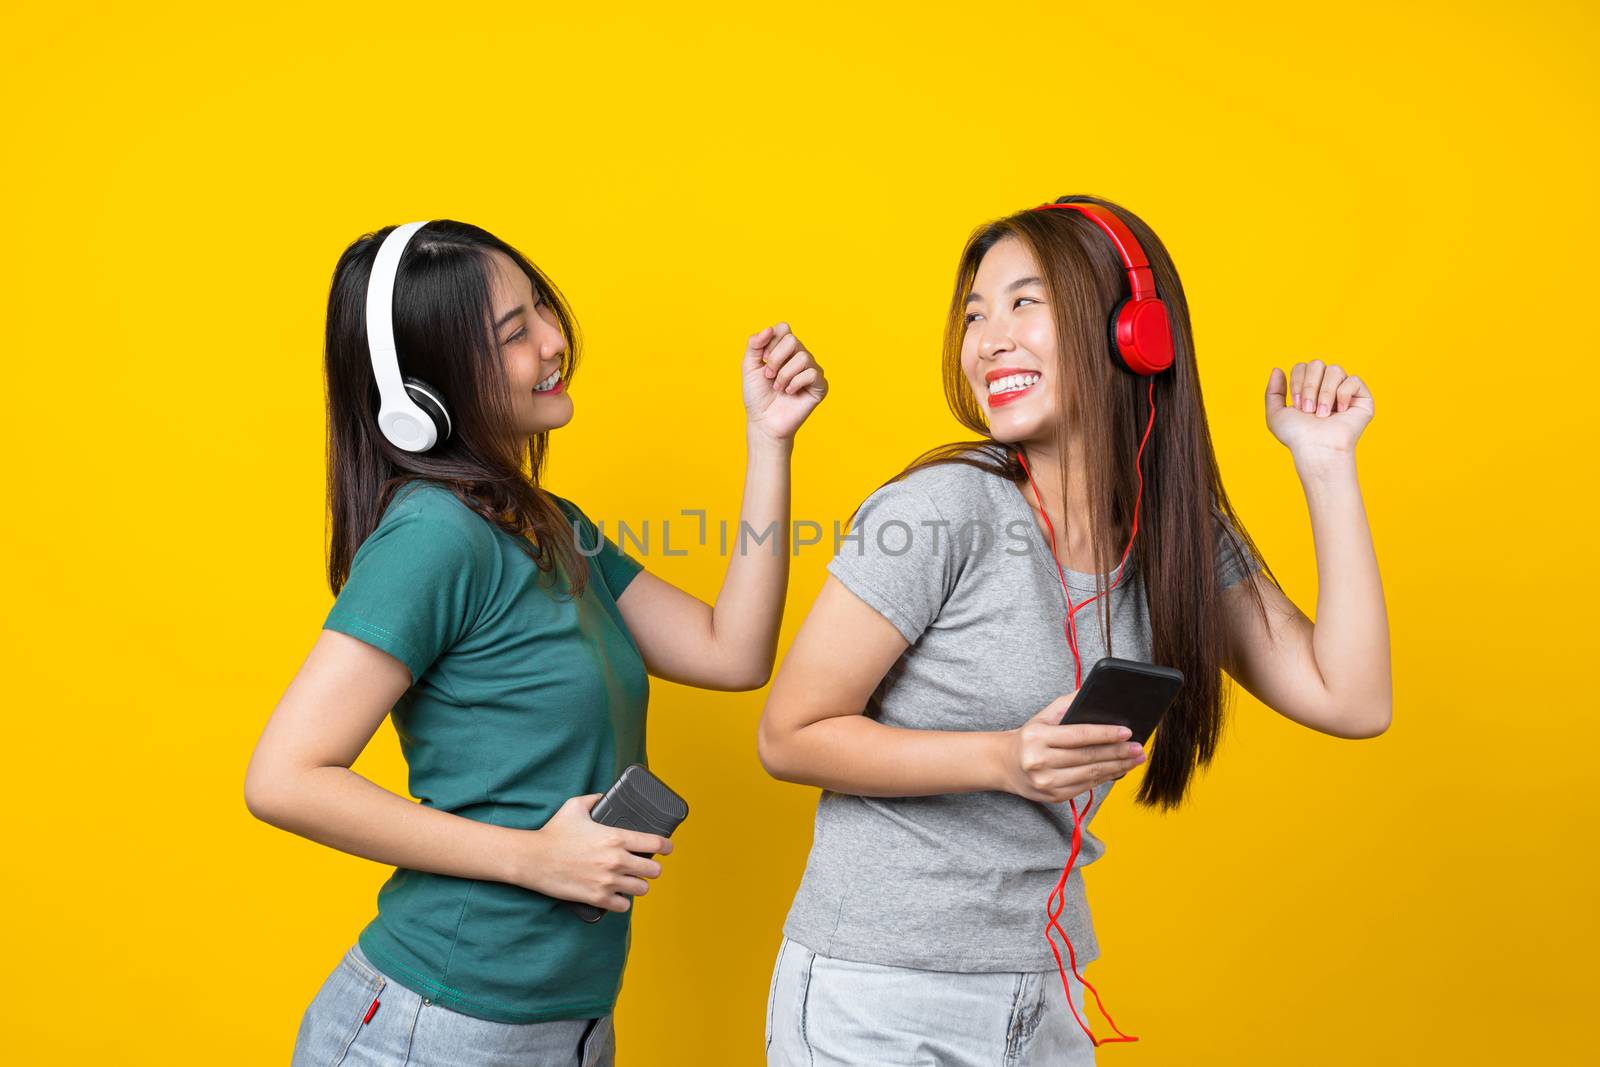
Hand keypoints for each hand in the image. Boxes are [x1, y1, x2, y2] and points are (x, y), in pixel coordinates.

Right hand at [508, 793, 672, 912]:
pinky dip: (623, 901)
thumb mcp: (575, 806)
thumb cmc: (554, 832)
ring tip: (632, 882)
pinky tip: (618, 895)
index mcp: (616, 837)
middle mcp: (616, 860)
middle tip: (646, 867)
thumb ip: (594, 799)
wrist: (533, 859)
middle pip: (654, 870)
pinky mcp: (597, 898)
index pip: (655, 843)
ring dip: (639, 885)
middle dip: (652, 868)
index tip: (667, 848)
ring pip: (642, 889)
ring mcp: (608, 881)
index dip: (666, 846)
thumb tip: (603, 796)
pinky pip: (624, 906)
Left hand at [742, 322, 827, 440]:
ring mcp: (812, 370)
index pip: (783, 328)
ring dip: (784, 374)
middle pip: (792, 340)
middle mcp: (801, 356)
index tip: (763, 360)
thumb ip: (754, 344)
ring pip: (802, 357)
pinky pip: (811, 373)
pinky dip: (795, 383)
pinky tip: (790, 393)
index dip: (770, 343)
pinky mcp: (820, 386)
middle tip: (769, 375)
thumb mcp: (749, 366)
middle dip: (775, 359)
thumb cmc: (757, 395)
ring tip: (778, 387)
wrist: (763, 421)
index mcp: (785, 349)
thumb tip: (769, 329)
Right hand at [997, 694, 1146, 804]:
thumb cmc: (1030, 736)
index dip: (1104, 734)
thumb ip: (1068, 704)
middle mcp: (1039, 762)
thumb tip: (1095, 692)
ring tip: (1135, 759)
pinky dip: (1104, 778)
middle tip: (1138, 748)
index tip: (1127, 731)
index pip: (1078, 735)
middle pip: (1087, 757)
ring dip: (1117, 767)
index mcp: (1037, 738)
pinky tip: (1118, 770)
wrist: (1005, 764)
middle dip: (1117, 752)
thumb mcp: (1043, 716)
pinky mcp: (1053, 796)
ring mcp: (1046, 782)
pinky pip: (1085, 786)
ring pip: (1090, 774)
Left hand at [1265, 361, 1374, 460]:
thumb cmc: (1297, 436)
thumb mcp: (1275, 414)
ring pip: (1335, 369)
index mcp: (1309, 388)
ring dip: (1324, 393)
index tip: (1297, 406)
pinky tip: (1340, 412)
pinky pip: (1354, 380)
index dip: (1297, 382)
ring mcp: (1346, 391)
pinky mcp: (1363, 398)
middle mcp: (1327, 387)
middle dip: (1309, 386)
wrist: (1316, 449)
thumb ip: (1273, 391)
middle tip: (1308, 410)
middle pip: (1317, 363)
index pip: (1302, 366)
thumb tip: (1277, 368)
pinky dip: (1343, 395)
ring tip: (1322, 414)